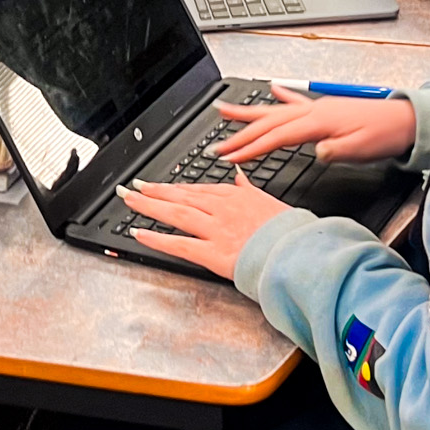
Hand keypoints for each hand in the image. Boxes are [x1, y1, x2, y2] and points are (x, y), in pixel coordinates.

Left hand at [119, 171, 290, 277]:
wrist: (301, 253)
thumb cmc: (290, 232)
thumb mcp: (270, 202)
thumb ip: (250, 189)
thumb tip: (241, 177)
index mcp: (236, 197)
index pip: (197, 189)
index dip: (174, 187)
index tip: (157, 185)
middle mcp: (222, 209)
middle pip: (181, 196)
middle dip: (153, 191)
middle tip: (131, 188)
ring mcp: (217, 230)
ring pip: (176, 213)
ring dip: (148, 206)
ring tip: (129, 201)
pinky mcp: (214, 253)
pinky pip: (180, 245)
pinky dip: (157, 239)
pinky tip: (139, 234)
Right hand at [212, 84, 415, 163]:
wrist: (406, 121)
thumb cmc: (385, 135)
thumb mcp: (360, 150)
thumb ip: (334, 152)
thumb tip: (316, 153)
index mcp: (317, 122)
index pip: (276, 137)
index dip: (250, 148)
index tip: (229, 157)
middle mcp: (313, 111)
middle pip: (268, 123)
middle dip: (239, 134)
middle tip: (217, 144)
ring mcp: (317, 108)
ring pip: (275, 110)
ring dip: (249, 112)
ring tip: (225, 108)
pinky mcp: (325, 109)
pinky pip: (296, 101)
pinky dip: (281, 95)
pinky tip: (272, 89)